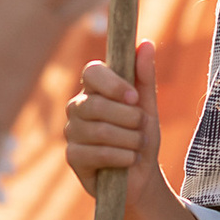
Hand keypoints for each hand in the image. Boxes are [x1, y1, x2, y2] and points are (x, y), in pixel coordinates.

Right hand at [65, 36, 164, 200]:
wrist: (141, 176)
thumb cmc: (141, 136)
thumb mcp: (147, 106)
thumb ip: (144, 76)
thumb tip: (147, 43)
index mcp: (94, 90)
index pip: (91, 72)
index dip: (113, 84)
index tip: (134, 98)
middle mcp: (77, 107)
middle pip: (96, 104)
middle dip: (129, 119)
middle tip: (141, 128)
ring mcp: (72, 132)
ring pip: (100, 130)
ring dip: (130, 140)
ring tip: (137, 146)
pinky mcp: (73, 157)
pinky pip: (99, 153)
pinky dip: (123, 157)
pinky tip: (128, 160)